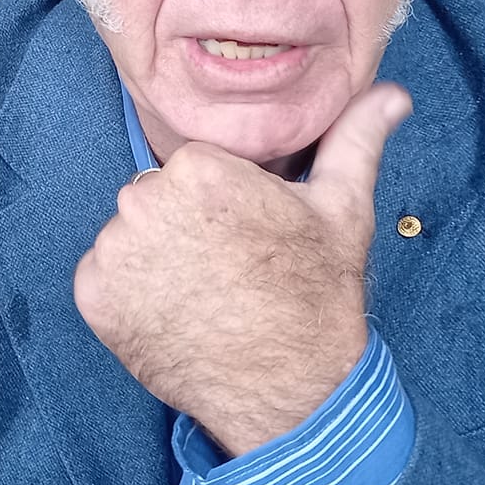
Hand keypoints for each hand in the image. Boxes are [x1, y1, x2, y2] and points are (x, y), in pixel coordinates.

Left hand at [73, 82, 411, 454]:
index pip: (191, 168)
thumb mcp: (343, 209)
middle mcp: (144, 202)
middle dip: (182, 224)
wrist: (291, 391)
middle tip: (225, 267)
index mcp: (199, 169)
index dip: (220, 201)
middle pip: (154, 197)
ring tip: (201, 292)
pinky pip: (101, 277)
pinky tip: (171, 314)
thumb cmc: (316, 295)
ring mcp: (114, 253)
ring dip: (152, 257)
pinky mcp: (92, 297)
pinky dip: (126, 294)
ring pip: (127, 236)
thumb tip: (391, 93)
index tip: (245, 235)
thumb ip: (354, 138)